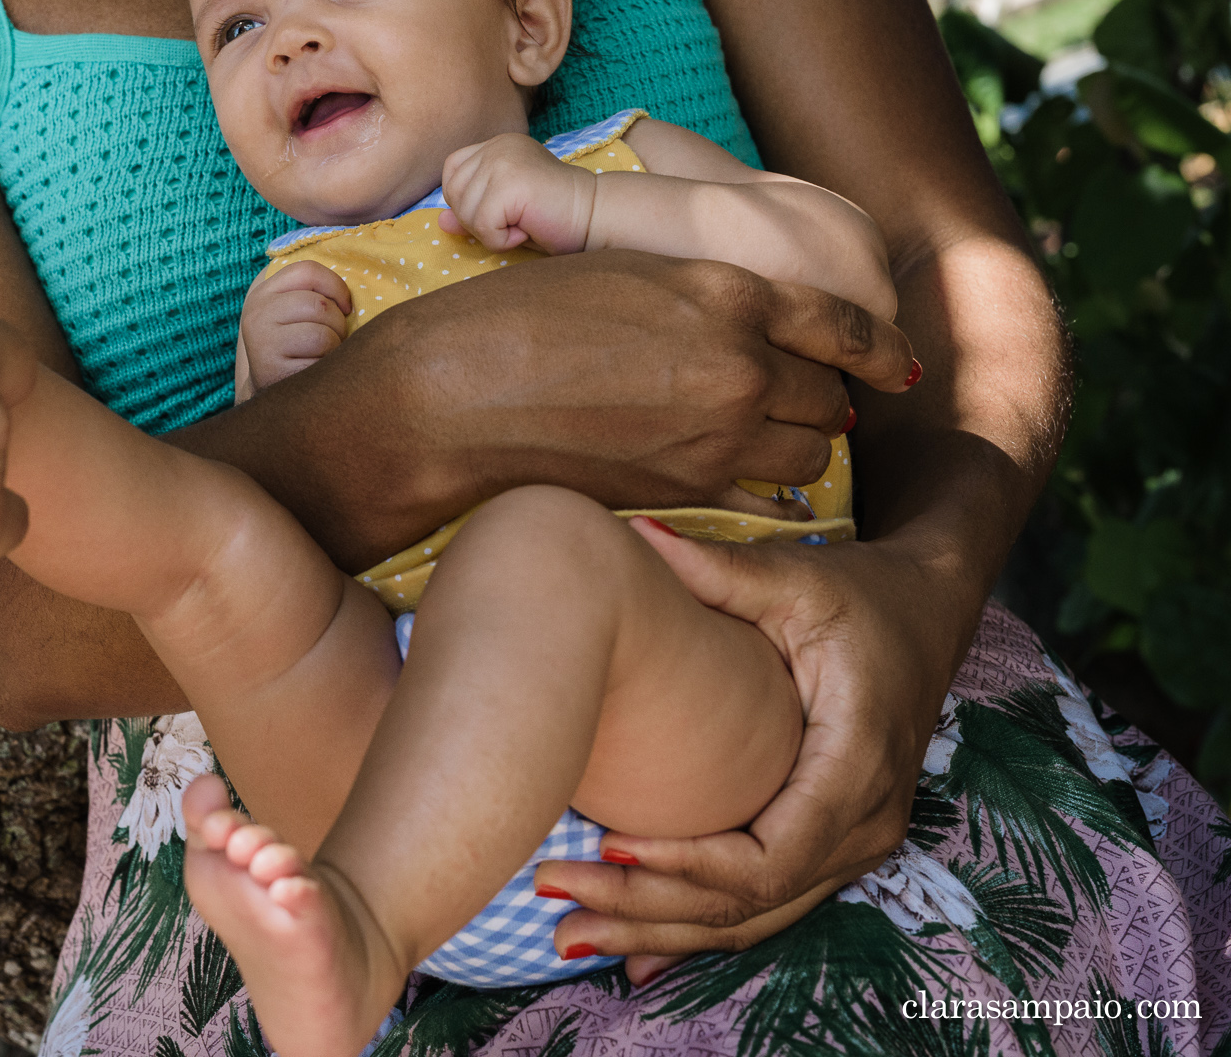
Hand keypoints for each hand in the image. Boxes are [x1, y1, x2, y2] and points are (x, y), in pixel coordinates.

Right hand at [241, 260, 353, 393]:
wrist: (271, 389)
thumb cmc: (295, 344)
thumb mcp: (294, 312)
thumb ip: (315, 293)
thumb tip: (352, 298)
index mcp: (264, 293)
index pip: (308, 271)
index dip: (336, 286)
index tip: (345, 307)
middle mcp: (258, 314)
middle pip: (320, 305)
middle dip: (338, 323)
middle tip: (333, 337)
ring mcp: (263, 343)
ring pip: (322, 335)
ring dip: (334, 347)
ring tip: (324, 354)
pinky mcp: (273, 371)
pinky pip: (319, 362)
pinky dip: (327, 368)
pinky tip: (316, 371)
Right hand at [243, 248, 915, 565]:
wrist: (445, 401)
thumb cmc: (505, 319)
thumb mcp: (613, 267)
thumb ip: (689, 287)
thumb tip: (725, 311)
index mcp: (722, 289)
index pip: (838, 318)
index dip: (876, 342)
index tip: (896, 360)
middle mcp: (739, 364)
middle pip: (830, 393)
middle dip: (827, 397)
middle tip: (811, 401)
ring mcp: (717, 436)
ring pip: (808, 453)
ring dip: (798, 449)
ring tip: (769, 445)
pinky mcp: (685, 494)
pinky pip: (766, 503)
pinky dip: (766, 496)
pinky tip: (742, 489)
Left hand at [439, 133, 594, 253]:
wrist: (596, 217)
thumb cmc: (554, 217)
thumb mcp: (505, 215)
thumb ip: (471, 214)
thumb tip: (440, 221)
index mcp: (496, 144)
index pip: (452, 171)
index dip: (468, 200)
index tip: (503, 210)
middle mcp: (498, 145)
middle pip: (453, 193)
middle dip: (477, 220)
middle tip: (515, 221)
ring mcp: (503, 159)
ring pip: (464, 211)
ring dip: (491, 232)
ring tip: (523, 224)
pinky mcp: (511, 181)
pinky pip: (482, 225)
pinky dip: (501, 240)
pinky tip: (526, 229)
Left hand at [536, 526, 952, 982]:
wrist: (930, 610)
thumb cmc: (862, 591)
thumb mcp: (798, 576)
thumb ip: (718, 569)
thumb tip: (633, 533)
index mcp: (856, 763)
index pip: (770, 852)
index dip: (688, 863)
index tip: (609, 846)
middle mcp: (865, 821)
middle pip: (750, 902)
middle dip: (649, 909)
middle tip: (554, 898)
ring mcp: (853, 844)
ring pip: (752, 918)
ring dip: (660, 932)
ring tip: (568, 934)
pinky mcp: (830, 846)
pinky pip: (761, 907)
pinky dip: (694, 930)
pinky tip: (630, 952)